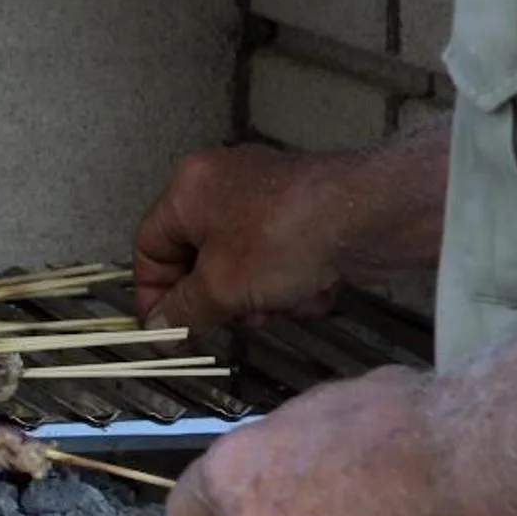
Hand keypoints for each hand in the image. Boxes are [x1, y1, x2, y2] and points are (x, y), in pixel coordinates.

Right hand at [132, 145, 350, 334]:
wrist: (369, 216)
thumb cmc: (284, 240)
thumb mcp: (222, 287)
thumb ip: (183, 311)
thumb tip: (159, 328)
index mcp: (187, 190)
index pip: (148, 248)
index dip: (154, 295)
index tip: (168, 331)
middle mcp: (221, 184)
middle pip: (197, 260)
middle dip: (218, 299)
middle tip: (235, 321)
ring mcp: (264, 195)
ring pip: (240, 266)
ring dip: (258, 296)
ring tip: (282, 303)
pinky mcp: (301, 212)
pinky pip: (276, 258)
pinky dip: (289, 280)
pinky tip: (312, 288)